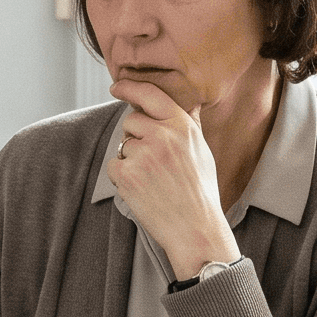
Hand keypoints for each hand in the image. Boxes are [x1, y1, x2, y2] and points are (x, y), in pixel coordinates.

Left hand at [106, 78, 240, 277]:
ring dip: (130, 160)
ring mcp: (143, 154)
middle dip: (135, 136)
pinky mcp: (127, 174)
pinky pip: (113, 165)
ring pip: (122, 145)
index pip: (150, 94)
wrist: (195, 229)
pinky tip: (142, 190)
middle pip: (131, 120)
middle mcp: (163, 136)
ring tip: (153, 181)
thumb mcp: (202, 151)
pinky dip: (122, 177)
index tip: (116, 87)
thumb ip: (190, 125)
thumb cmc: (200, 192)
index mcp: (183, 127)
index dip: (129, 88)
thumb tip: (191, 103)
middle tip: (152, 161)